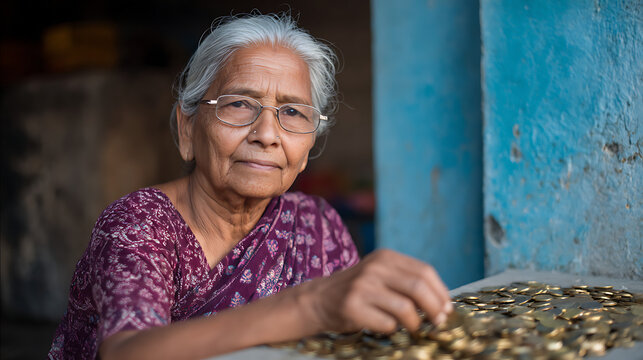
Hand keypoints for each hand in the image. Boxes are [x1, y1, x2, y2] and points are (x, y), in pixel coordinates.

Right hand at [299, 249, 451, 333]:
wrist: (319, 299)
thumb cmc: (359, 292)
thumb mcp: (381, 276)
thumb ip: (408, 282)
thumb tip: (444, 304)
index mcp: (385, 256)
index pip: (425, 271)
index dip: (441, 292)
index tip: (446, 308)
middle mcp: (374, 267)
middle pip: (418, 287)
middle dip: (434, 308)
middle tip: (437, 322)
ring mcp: (362, 286)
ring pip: (405, 308)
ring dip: (415, 323)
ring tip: (412, 327)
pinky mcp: (352, 306)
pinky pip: (386, 323)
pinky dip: (393, 329)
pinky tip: (386, 326)